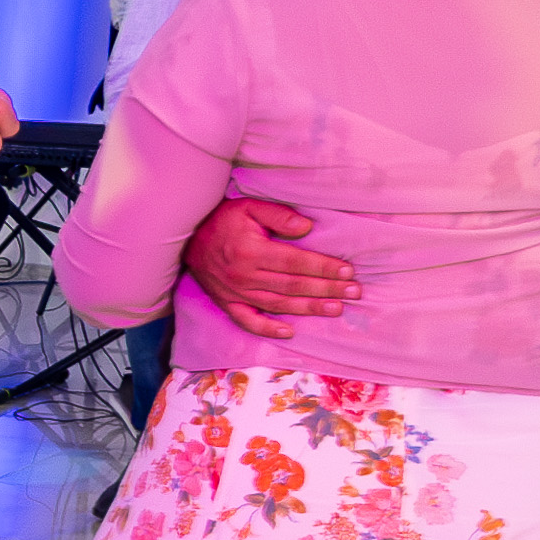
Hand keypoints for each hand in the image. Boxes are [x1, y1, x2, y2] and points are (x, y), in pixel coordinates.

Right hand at [182, 193, 353, 337]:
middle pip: (294, 286)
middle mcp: (245, 276)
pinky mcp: (226, 303)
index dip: (324, 267)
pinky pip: (248, 321)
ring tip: (336, 308)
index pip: (297, 262)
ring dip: (309, 308)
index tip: (347, 271)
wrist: (185, 236)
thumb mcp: (249, 207)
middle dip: (327, 289)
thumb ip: (278, 216)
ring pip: (278, 305)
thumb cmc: (222, 219)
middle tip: (354, 292)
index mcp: (252, 251)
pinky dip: (268, 328)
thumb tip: (306, 227)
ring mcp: (235, 293)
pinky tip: (290, 332)